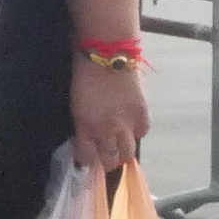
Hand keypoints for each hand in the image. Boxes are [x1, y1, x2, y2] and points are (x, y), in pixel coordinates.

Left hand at [68, 55, 147, 173]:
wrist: (108, 55)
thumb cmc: (85, 74)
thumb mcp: (76, 104)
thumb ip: (83, 124)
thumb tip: (89, 136)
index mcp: (85, 126)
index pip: (86, 157)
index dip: (87, 161)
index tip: (88, 159)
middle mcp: (105, 130)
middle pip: (110, 160)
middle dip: (108, 163)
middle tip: (108, 158)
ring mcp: (125, 123)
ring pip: (128, 152)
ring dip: (124, 153)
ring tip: (122, 149)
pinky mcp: (142, 113)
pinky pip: (142, 132)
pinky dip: (137, 132)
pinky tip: (133, 127)